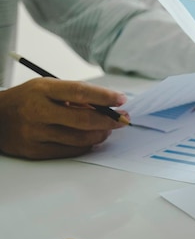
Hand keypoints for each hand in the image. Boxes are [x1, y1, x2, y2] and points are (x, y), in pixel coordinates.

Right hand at [0, 78, 127, 159]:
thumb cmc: (27, 99)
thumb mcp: (47, 87)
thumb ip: (74, 95)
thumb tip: (106, 105)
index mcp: (43, 90)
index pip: (80, 92)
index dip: (104, 96)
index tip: (121, 99)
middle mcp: (38, 111)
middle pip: (83, 119)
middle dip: (109, 120)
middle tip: (122, 119)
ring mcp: (35, 133)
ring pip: (79, 138)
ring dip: (100, 134)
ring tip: (107, 130)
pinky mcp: (34, 151)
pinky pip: (68, 151)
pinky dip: (85, 145)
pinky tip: (91, 139)